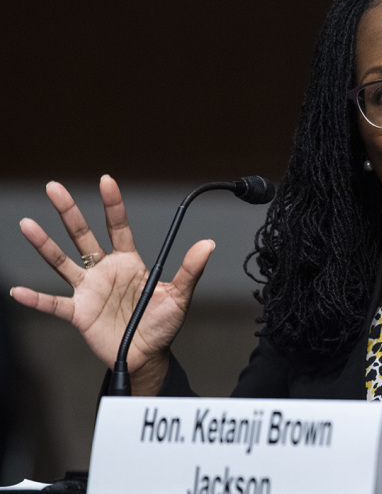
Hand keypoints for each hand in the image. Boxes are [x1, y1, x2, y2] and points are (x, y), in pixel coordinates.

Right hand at [9, 175, 215, 393]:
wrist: (147, 355)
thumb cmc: (162, 324)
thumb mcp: (180, 295)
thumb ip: (190, 270)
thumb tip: (208, 244)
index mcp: (129, 263)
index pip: (118, 227)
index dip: (113, 204)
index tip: (106, 180)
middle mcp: (105, 271)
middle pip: (83, 236)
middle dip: (69, 212)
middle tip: (55, 188)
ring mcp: (89, 290)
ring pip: (63, 262)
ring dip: (45, 245)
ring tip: (27, 225)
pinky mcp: (79, 313)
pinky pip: (54, 304)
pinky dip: (36, 299)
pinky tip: (18, 291)